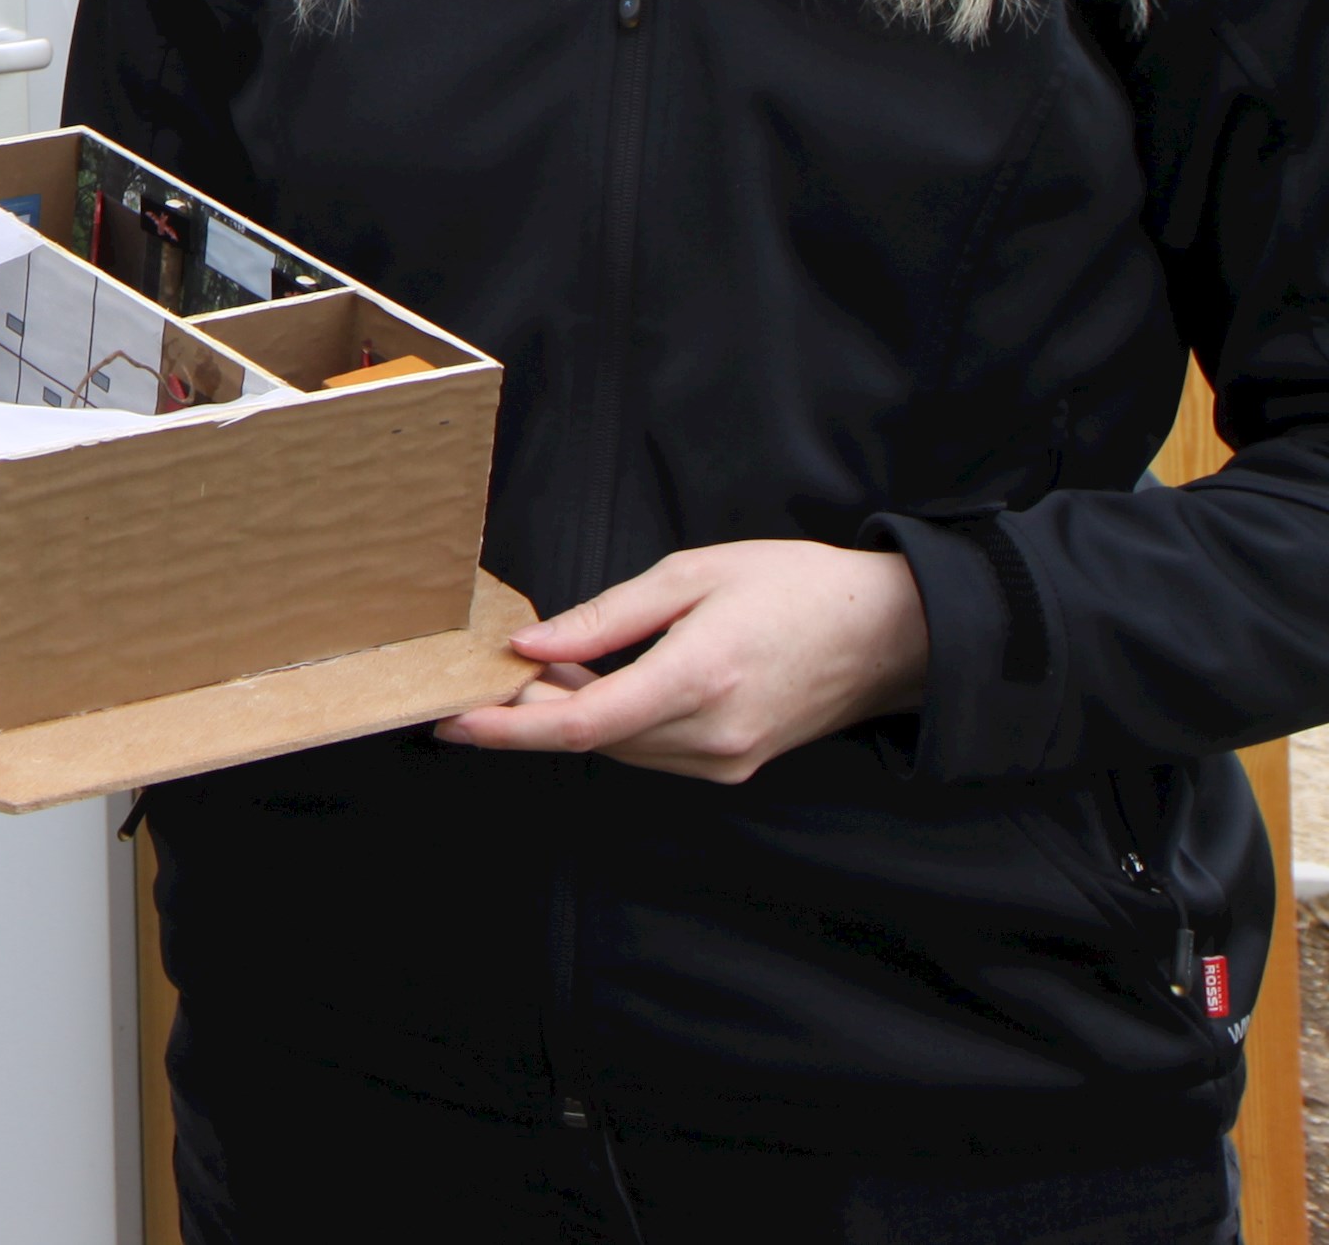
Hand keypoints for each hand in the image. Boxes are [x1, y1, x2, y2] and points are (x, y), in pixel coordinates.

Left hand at [434, 539, 928, 782]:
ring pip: (618, 749)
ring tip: (547, 670)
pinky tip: (599, 686)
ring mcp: (727, 758)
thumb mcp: (691, 576)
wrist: (888, 632)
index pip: (581, 724)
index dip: (508, 729)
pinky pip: (652, 751)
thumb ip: (606, 618)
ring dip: (571, 717)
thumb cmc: (794, 587)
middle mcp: (711, 733)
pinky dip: (613, 724)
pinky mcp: (735, 765)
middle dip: (531, 711)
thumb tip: (531, 647)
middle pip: (591, 740)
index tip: (453, 721)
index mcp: (697, 678)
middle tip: (493, 672)